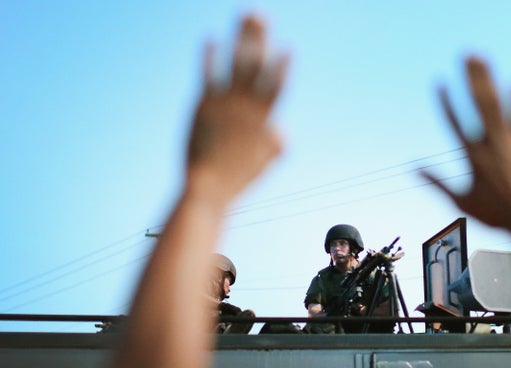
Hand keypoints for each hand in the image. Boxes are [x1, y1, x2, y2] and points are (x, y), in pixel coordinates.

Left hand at [186, 15, 288, 203]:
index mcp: (264, 121)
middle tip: (261, 16)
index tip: (289, 48)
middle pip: (257, 66)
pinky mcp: (203, 105)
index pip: (277, 87)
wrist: (209, 188)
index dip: (283, 67)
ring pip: (236, 63)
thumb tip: (283, 129)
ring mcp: (226, 104)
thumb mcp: (265, 163)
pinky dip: (210, 55)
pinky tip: (210, 38)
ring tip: (243, 15)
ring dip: (240, 37)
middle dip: (260, 39)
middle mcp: (247, 108)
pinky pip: (208, 74)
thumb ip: (277, 144)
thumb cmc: (237, 180)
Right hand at [421, 57, 510, 238]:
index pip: (454, 122)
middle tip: (465, 56)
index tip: (439, 82)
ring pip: (498, 104)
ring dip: (491, 80)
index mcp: (472, 156)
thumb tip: (413, 169)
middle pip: (478, 104)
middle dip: (471, 78)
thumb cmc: (494, 215)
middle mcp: (490, 144)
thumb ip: (436, 182)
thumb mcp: (460, 201)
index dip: (446, 101)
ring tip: (485, 60)